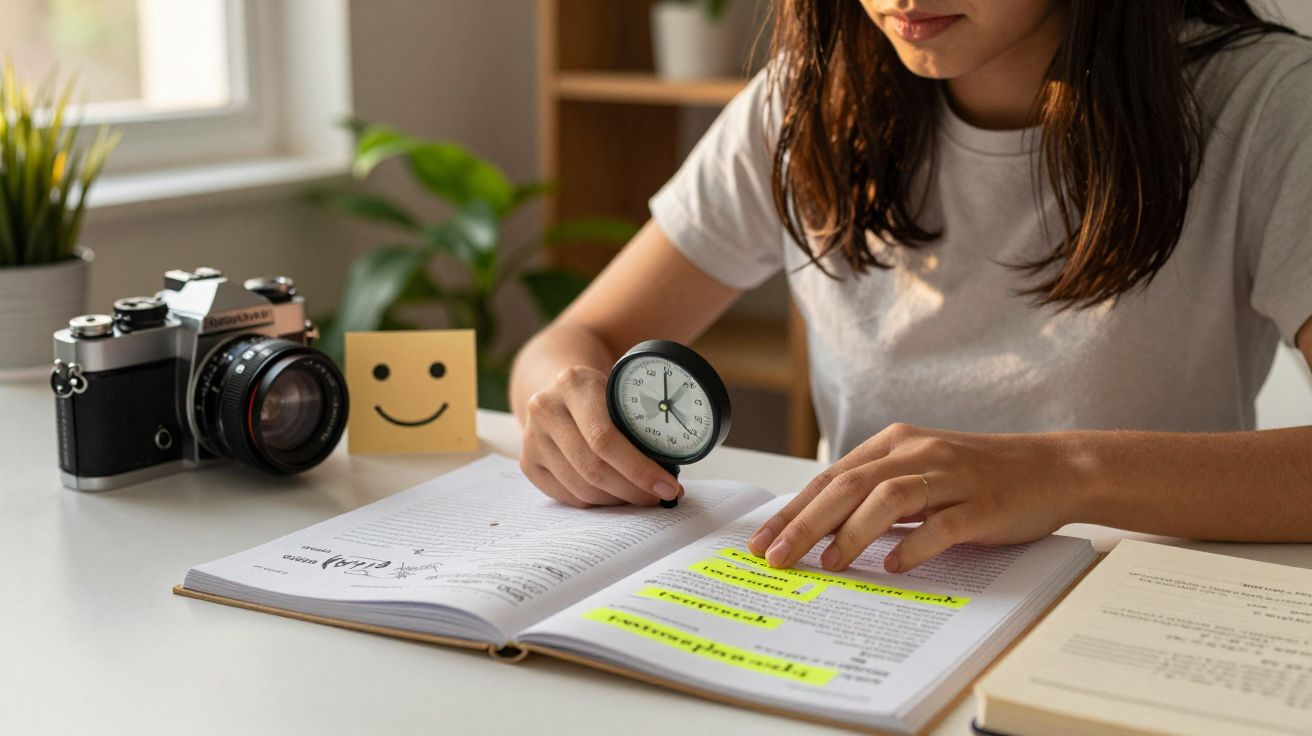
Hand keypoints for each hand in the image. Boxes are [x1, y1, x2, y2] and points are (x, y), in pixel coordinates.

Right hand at [520, 365, 681, 507]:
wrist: (557, 387)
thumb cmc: (599, 394)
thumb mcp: (617, 390)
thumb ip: (637, 421)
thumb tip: (670, 473)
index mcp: (573, 383)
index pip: (605, 437)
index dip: (639, 469)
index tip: (668, 485)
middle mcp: (545, 408)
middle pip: (593, 467)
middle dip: (633, 489)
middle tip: (660, 496)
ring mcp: (532, 438)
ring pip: (581, 487)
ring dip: (617, 499)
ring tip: (641, 496)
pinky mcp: (527, 462)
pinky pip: (568, 496)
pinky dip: (597, 502)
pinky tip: (616, 496)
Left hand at [746, 423, 1087, 572]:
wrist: (1053, 468)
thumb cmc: (980, 476)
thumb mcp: (920, 473)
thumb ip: (876, 492)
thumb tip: (822, 527)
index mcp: (896, 443)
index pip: (832, 477)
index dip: (794, 509)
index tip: (762, 540)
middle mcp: (918, 453)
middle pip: (849, 486)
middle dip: (807, 523)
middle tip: (778, 557)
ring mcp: (952, 477)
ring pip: (889, 499)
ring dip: (853, 533)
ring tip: (828, 563)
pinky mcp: (983, 504)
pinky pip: (942, 525)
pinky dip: (914, 546)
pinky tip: (893, 567)